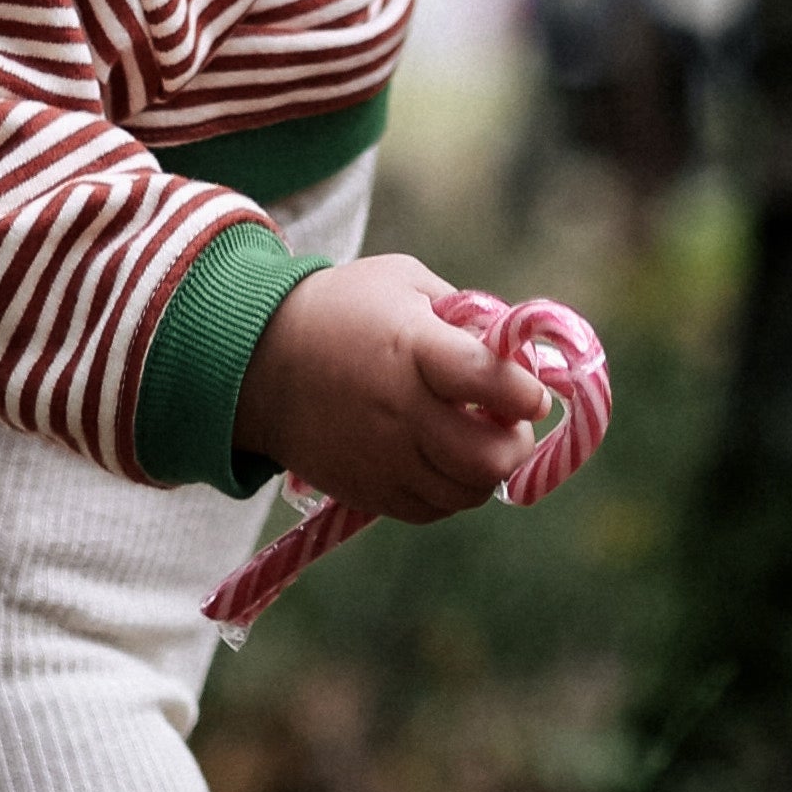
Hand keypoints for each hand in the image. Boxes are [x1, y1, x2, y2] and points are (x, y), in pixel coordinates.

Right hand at [234, 253, 553, 523]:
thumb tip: (516, 353)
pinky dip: (452, 489)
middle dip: (515, 441)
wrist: (260, 361)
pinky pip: (434, 508)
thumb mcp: (405, 282)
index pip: (489, 381)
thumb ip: (465, 314)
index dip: (524, 391)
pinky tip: (443, 458)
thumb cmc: (343, 309)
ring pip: (468, 491)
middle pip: (489, 457)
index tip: (531, 390)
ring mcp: (383, 458)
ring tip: (475, 437)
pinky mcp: (368, 491)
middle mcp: (401, 411)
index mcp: (413, 348)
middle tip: (507, 420)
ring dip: (486, 468)